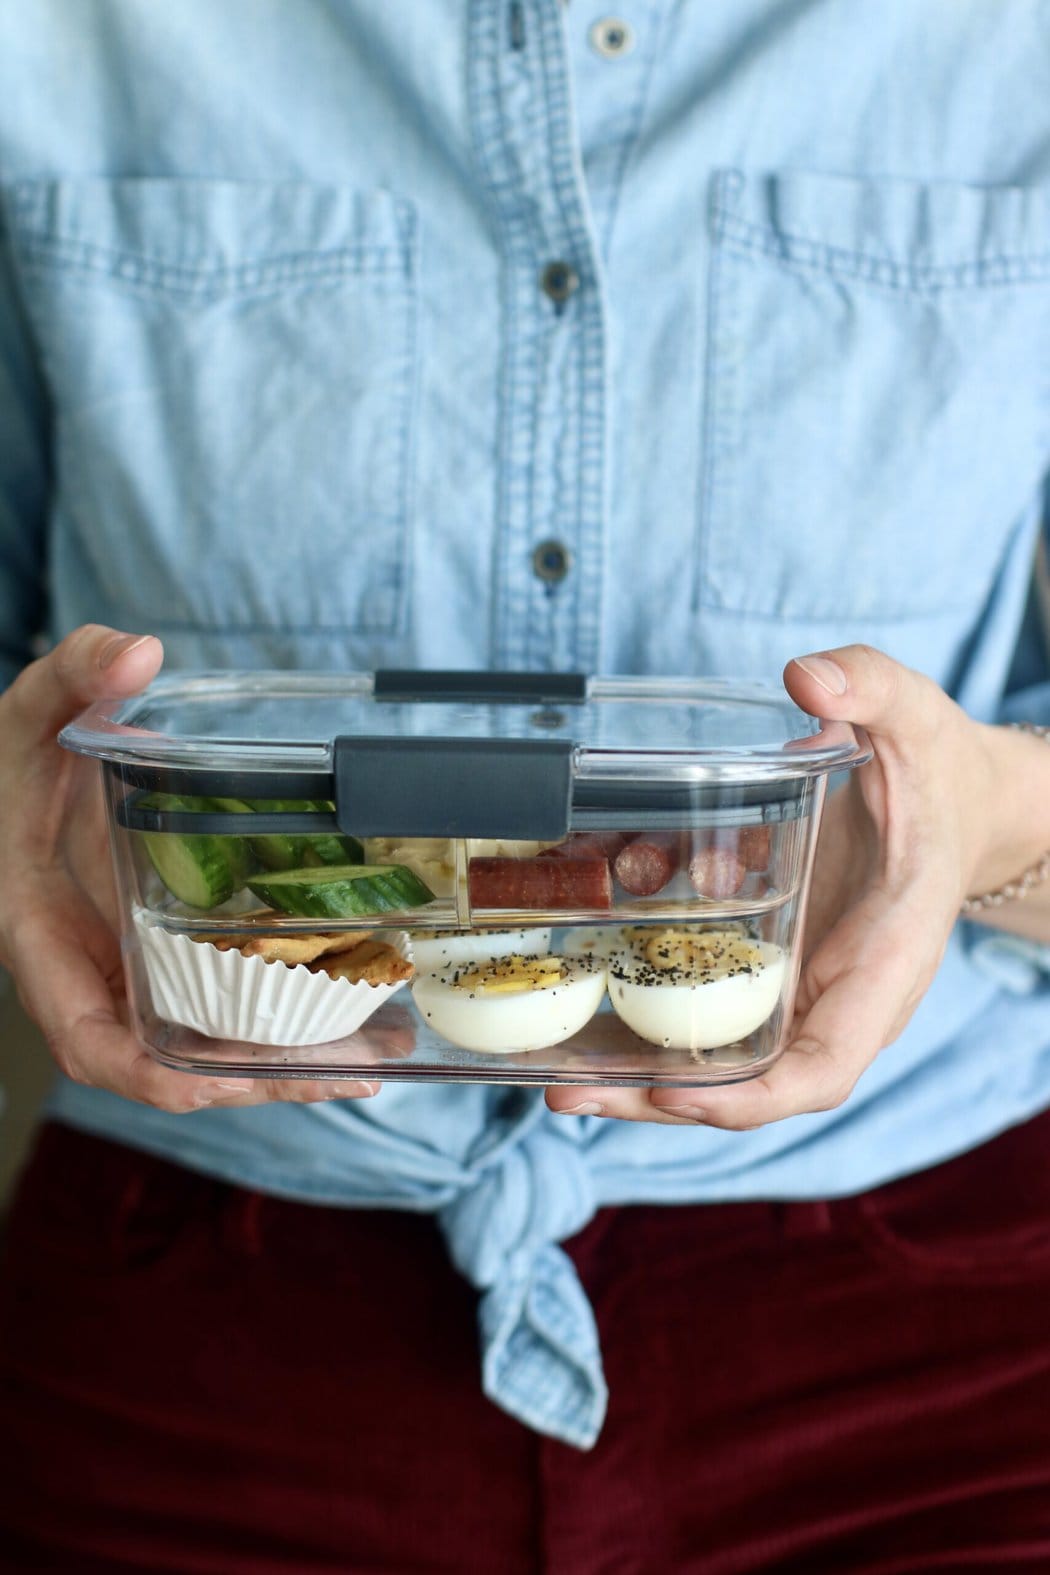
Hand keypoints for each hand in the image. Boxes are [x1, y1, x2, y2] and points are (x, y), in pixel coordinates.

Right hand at [0, 625, 379, 1109]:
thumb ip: (74, 675)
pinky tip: (355, 1019)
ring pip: (208, 1048)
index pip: (90, 1041)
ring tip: (381, 1059)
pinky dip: (285, 1023)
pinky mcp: (165, 959)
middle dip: (261, 1078)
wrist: (10, 786)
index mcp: (42, 939)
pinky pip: (225, 1009)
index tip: (227, 1079)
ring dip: (290, 1063)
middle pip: (173, 1064)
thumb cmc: (8, 765)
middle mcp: (90, 975)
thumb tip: (136, 652)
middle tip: (356, 1074)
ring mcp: (130, 974)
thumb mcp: (32, 711)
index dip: (153, 1074)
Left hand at [546, 645, 1008, 1129]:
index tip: (674, 1093)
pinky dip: (639, 984)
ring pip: (715, 1045)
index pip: (825, 1065)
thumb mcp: (917, 719)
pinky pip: (701, 988)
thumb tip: (807, 678)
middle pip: (749, 1076)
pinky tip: (576, 960)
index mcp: (885, 960)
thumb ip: (873, 687)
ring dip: (633, 1056)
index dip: (752, 1096)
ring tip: (548, 1065)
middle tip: (565, 1095)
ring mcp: (799, 981)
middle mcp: (837, 991)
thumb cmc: (940, 773)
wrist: (954, 799)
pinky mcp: (767, 957)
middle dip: (657, 1098)